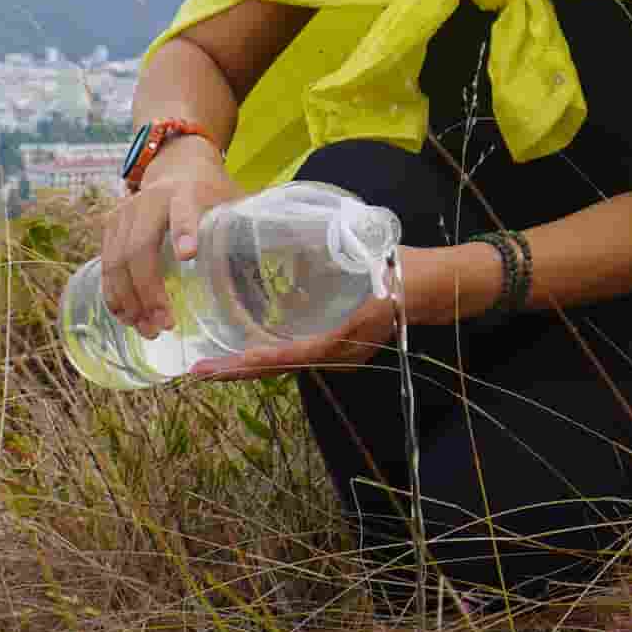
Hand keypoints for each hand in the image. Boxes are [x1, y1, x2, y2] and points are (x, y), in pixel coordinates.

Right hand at [100, 147, 232, 336]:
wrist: (177, 164)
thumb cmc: (212, 192)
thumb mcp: (234, 201)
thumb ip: (251, 229)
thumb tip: (297, 262)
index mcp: (187, 192)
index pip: (184, 211)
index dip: (185, 231)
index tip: (189, 256)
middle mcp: (150, 200)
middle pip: (140, 248)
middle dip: (150, 290)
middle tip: (165, 325)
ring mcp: (125, 212)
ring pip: (116, 261)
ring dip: (129, 301)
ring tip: (148, 330)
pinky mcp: (110, 225)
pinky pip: (105, 264)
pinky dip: (114, 294)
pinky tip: (127, 318)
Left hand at [184, 245, 456, 380]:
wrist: (432, 287)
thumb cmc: (400, 271)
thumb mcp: (362, 263)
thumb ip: (326, 267)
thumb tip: (287, 260)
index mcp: (347, 336)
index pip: (296, 355)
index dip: (262, 360)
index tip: (231, 362)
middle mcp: (341, 354)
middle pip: (282, 369)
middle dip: (239, 371)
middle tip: (199, 372)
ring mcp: (341, 356)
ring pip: (286, 366)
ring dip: (248, 367)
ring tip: (211, 367)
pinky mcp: (338, 349)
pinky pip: (296, 357)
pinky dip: (268, 358)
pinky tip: (244, 353)